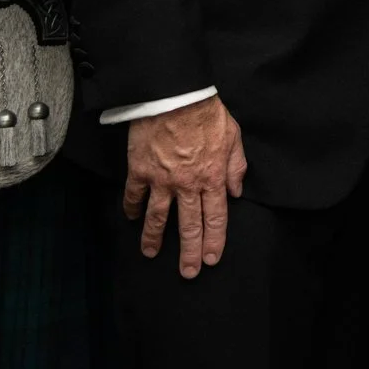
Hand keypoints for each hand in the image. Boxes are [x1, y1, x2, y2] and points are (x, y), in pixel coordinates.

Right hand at [124, 96, 247, 278]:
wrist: (176, 96)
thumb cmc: (208, 113)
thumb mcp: (234, 138)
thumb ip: (236, 167)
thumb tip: (237, 192)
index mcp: (213, 178)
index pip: (216, 218)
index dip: (214, 241)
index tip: (211, 259)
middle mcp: (188, 185)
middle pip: (189, 226)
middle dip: (189, 252)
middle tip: (188, 272)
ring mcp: (162, 180)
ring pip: (158, 218)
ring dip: (154, 239)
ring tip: (151, 254)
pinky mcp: (140, 170)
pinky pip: (134, 196)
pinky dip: (131, 209)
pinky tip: (131, 218)